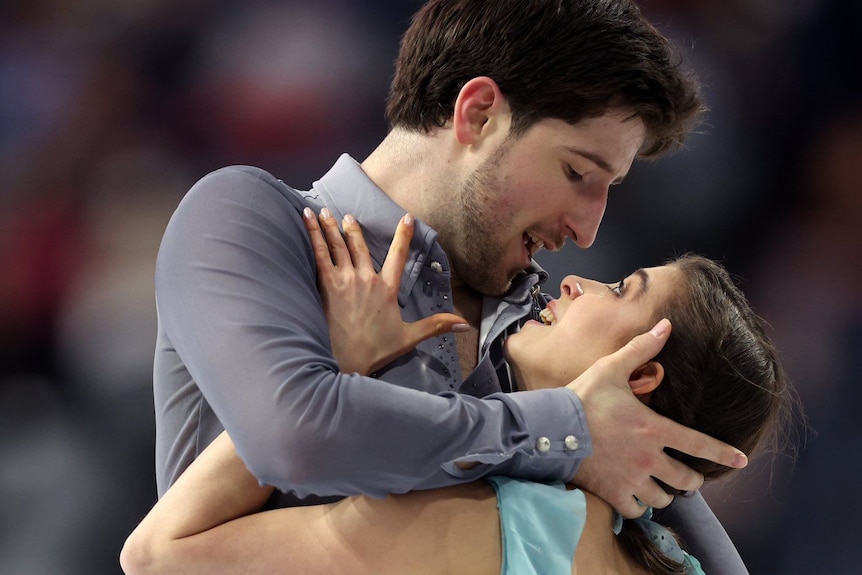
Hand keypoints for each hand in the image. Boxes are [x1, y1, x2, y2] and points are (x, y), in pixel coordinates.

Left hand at [304, 208, 468, 374]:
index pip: (399, 256)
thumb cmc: (376, 350)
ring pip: (338, 246)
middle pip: (360, 246)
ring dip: (331, 227)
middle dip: (353, 229)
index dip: (403, 236)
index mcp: (387, 290)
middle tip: (348, 215)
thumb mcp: (409, 338)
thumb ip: (436, 326)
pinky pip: (320, 254)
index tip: (407, 218)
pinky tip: (307, 220)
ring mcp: (346, 280)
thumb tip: (464, 324)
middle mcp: (367, 279)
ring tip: (323, 212)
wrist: (346, 360)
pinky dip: (314, 235)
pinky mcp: (327, 285)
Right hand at [569, 319, 747, 517]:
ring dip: (664, 493)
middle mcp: (648, 459)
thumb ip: (642, 349)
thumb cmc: (582, 397)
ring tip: (659, 487)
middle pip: (686, 481)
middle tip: (687, 476)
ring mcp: (631, 479)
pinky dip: (637, 506)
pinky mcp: (612, 493)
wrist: (550, 427)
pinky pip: (635, 511)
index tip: (741, 461)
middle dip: (692, 480)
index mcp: (654, 428)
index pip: (699, 444)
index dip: (724, 454)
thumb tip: (666, 325)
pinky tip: (634, 498)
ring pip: (663, 499)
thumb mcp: (611, 368)